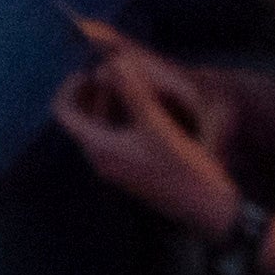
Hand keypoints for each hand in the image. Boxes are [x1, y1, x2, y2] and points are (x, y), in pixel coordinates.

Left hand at [50, 40, 249, 234]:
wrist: (210, 211)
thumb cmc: (184, 169)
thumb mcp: (158, 125)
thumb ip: (134, 93)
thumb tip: (113, 63)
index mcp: (99, 149)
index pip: (64, 111)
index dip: (71, 86)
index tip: (91, 70)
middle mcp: (102, 161)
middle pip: (80, 118)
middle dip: (92, 93)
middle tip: (113, 74)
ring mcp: (117, 168)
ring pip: (98, 129)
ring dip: (108, 105)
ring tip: (132, 86)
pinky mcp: (133, 172)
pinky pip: (115, 140)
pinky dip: (121, 120)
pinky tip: (146, 109)